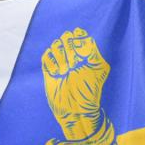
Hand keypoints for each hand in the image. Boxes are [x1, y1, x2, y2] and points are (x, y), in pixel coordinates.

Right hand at [42, 27, 110, 141]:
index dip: (78, 38)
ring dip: (60, 57)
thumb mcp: (99, 68)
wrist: (75, 110)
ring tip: (65, 72)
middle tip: (74, 65)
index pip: (79, 34)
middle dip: (69, 50)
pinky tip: (56, 74)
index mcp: (86, 53)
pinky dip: (50, 63)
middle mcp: (72, 56)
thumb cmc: (90, 91)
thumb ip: (93, 50)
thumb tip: (82, 36)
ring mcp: (60, 62)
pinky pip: (45, 56)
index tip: (81, 53)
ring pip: (54, 45)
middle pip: (65, 37)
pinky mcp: (48, 70)